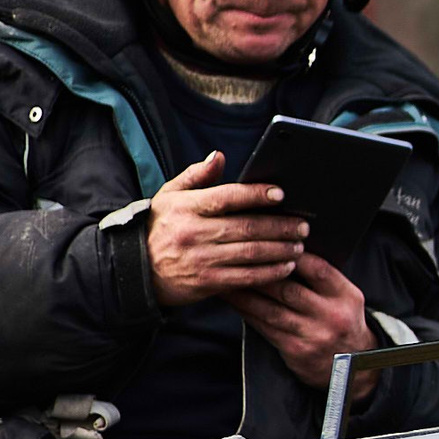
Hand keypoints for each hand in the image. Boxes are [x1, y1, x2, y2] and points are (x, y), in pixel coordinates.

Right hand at [146, 153, 308, 307]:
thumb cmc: (160, 227)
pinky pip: (245, 277)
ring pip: (250, 253)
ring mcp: (201, 259)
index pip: (226, 197)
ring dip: (280, 250)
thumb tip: (219, 156)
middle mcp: (193, 232)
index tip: (280, 194)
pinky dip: (269, 273)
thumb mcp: (169, 196)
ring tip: (300, 245)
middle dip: (280, 226)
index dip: (255, 194)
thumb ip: (196, 176)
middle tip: (303, 225)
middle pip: (246, 227)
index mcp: (186, 207)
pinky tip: (286, 267)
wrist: (134, 269)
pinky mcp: (206, 282)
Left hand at [224, 252, 377, 397]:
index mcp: (347, 297)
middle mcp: (332, 315)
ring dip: (245, 294)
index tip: (271, 243)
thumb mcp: (346, 299)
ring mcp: (313, 335)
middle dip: (260, 274)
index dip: (292, 256)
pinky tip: (234, 302)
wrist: (353, 366)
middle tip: (238, 260)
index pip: (318, 270)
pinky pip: (265, 327)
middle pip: (288, 290)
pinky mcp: (296, 350)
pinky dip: (247, 313)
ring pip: (271, 310)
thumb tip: (287, 252)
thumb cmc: (342, 322)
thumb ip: (323, 280)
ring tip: (228, 280)